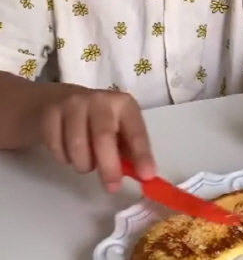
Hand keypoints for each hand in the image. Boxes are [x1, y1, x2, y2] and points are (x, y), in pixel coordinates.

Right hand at [39, 87, 155, 191]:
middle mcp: (100, 100)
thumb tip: (143, 174)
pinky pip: (55, 147)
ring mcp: (73, 104)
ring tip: (87, 162)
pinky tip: (69, 152)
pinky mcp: (50, 113)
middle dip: (109, 167)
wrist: (61, 101)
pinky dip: (63, 158)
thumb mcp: (119, 129)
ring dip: (83, 164)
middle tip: (112, 187)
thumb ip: (130, 150)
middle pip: (103, 138)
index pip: (135, 131)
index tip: (147, 176)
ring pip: (77, 146)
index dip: (142, 154)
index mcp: (124, 104)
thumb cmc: (99, 121)